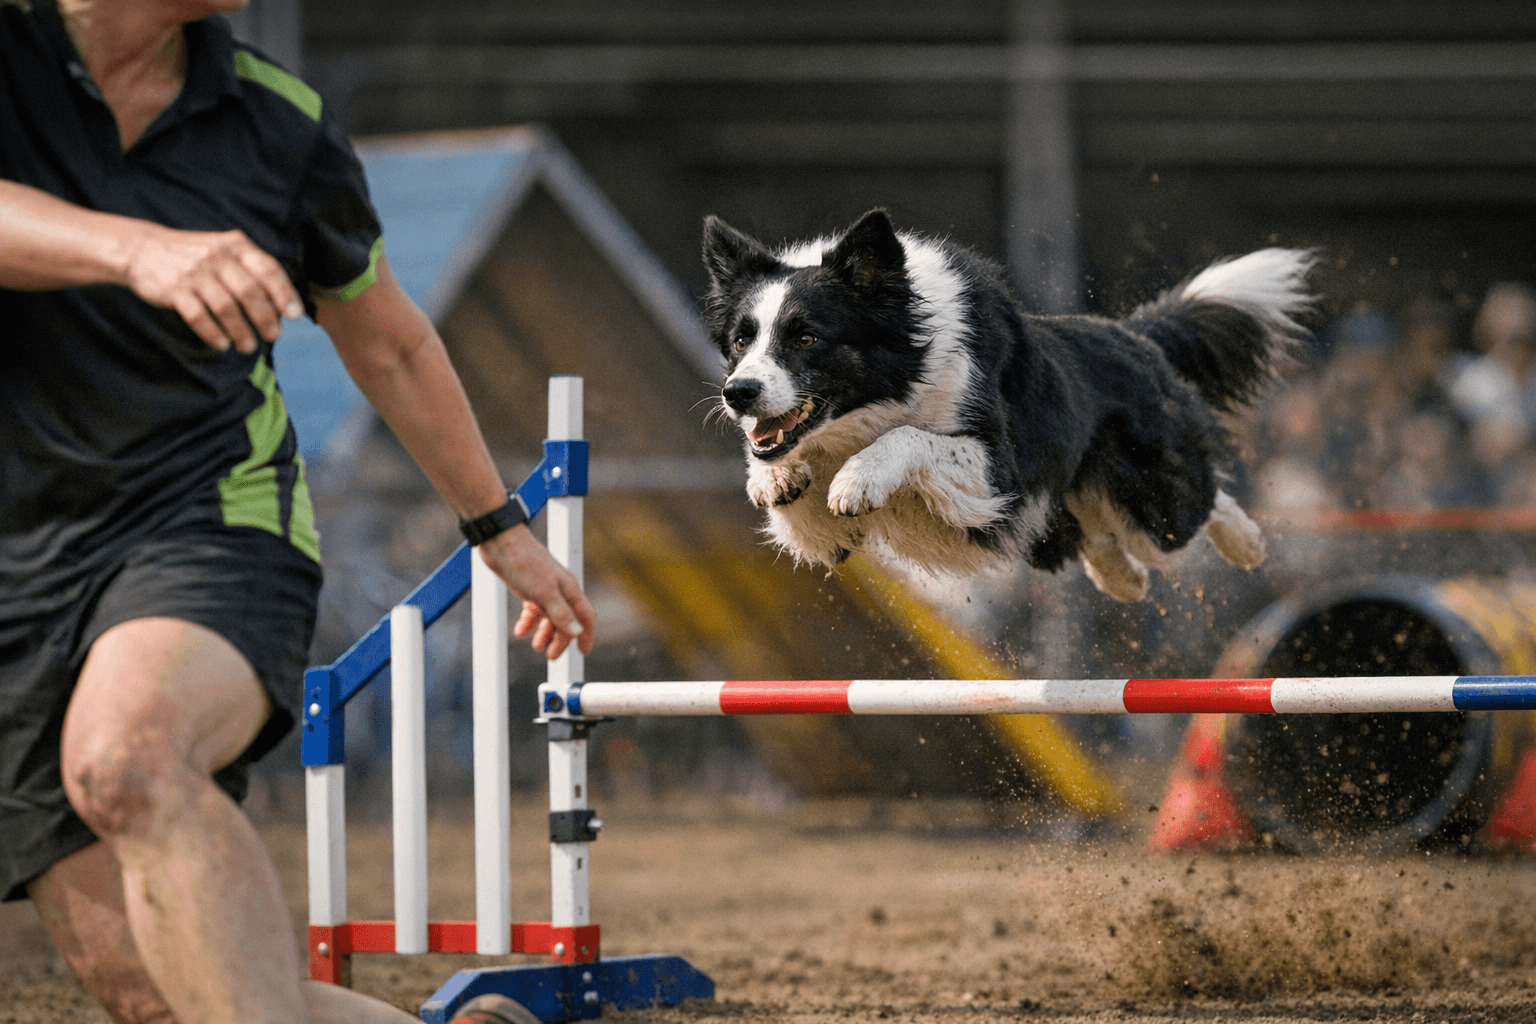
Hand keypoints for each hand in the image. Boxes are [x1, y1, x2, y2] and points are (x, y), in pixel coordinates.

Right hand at [122, 223, 302, 353]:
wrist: (142, 249)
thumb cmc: (195, 257)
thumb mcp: (225, 252)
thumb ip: (251, 271)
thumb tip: (281, 307)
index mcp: (236, 246)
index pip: (268, 268)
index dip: (284, 293)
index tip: (295, 315)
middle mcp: (217, 257)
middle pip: (249, 291)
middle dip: (265, 318)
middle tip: (273, 336)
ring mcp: (195, 273)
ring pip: (226, 307)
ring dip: (241, 331)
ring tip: (248, 347)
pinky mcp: (174, 290)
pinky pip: (198, 316)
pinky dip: (213, 333)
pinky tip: (222, 344)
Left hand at [476, 525, 595, 660]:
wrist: (501, 542)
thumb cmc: (524, 562)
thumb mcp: (543, 592)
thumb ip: (561, 613)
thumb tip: (577, 632)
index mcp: (569, 589)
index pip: (585, 616)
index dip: (587, 635)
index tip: (583, 652)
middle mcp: (560, 590)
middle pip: (567, 620)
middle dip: (560, 639)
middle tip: (551, 656)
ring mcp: (544, 590)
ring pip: (549, 617)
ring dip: (544, 633)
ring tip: (535, 645)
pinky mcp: (528, 589)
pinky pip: (533, 611)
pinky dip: (528, 622)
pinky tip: (520, 631)